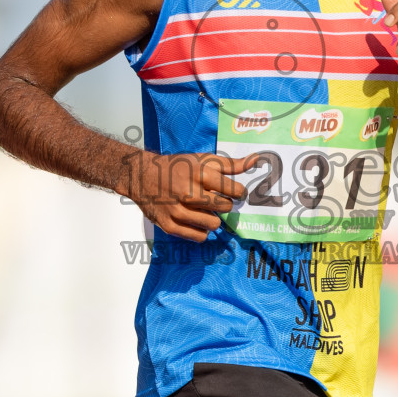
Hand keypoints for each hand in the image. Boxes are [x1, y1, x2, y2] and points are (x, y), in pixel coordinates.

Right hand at [126, 151, 255, 241]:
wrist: (142, 176)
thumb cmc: (176, 167)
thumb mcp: (201, 159)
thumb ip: (229, 164)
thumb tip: (255, 160)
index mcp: (199, 173)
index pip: (234, 190)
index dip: (238, 192)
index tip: (234, 192)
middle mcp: (188, 192)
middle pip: (224, 208)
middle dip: (224, 204)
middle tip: (216, 199)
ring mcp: (177, 211)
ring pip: (213, 224)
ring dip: (212, 218)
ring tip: (203, 209)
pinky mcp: (169, 225)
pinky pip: (199, 236)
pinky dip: (201, 230)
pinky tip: (196, 219)